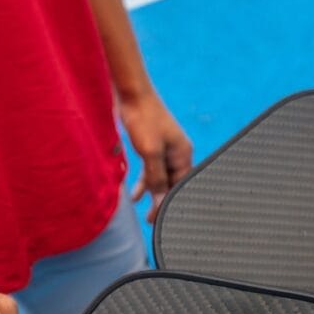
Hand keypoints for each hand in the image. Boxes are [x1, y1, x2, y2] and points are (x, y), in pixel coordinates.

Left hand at [120, 90, 192, 222]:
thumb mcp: (150, 152)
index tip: (161, 218)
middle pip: (172, 183)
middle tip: (152, 220)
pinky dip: (144, 181)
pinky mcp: (151, 144)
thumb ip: (156, 178)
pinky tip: (135, 193)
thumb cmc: (143, 119)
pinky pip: (151, 169)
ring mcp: (164, 149)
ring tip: (144, 212)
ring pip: (160, 178)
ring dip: (152, 193)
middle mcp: (177, 153)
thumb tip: (160, 200)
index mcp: (183, 154)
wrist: (131, 93)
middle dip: (162, 201)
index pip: (181, 185)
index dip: (172, 202)